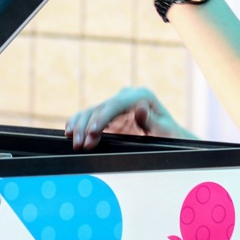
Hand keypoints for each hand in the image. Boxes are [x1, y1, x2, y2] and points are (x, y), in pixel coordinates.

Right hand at [65, 86, 195, 149]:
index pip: (116, 104)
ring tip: (74, 142)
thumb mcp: (165, 130)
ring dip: (79, 126)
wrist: (169, 138)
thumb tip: (140, 108)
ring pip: (92, 111)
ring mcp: (117, 105)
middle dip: (87, 126)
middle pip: (101, 108)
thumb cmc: (170, 135)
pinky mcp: (109, 115)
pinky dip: (78, 123)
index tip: (92, 133)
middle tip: (80, 144)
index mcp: (142, 96)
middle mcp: (127, 96)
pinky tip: (69, 132)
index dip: (102, 118)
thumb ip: (152, 121)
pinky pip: (90, 117)